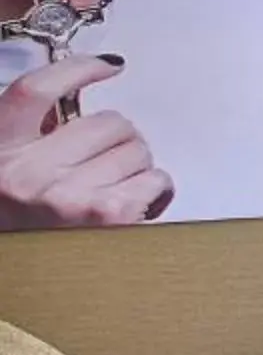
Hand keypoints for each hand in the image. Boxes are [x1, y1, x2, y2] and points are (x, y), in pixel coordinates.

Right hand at [0, 58, 173, 229]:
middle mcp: (27, 173)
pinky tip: (136, 203)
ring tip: (112, 189)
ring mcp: (67, 195)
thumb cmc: (24, 228)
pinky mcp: (105, 216)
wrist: (22, 288)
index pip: (34, 90)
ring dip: (136, 167)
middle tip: (106, 164)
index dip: (76, 69)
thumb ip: (37, 142)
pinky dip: (155, 189)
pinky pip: (156, 180)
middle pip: (108, 122)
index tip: (107, 67)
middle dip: (118, 140)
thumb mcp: (12, 173)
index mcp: (0, 152)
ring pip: (137, 151)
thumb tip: (82, 115)